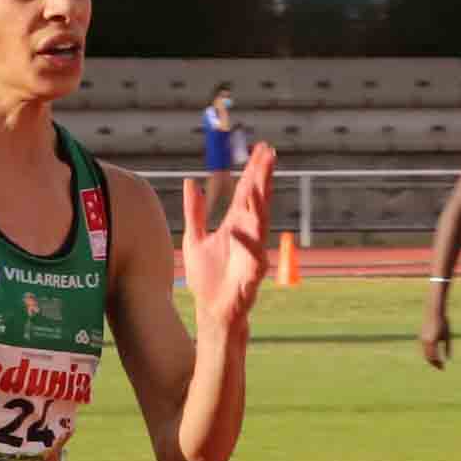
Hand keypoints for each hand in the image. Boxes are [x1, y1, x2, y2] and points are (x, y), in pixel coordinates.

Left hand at [188, 143, 276, 329]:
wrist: (214, 311)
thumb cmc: (207, 278)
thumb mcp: (194, 238)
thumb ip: (194, 212)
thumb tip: (192, 182)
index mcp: (236, 225)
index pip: (246, 192)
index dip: (252, 170)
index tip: (260, 149)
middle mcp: (248, 235)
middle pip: (257, 201)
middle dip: (262, 178)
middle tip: (268, 154)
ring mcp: (252, 253)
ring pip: (259, 224)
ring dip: (259, 205)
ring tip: (258, 185)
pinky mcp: (252, 275)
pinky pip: (252, 257)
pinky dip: (246, 244)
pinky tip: (238, 230)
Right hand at [419, 313, 450, 369]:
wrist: (434, 313)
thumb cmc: (443, 324)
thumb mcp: (447, 336)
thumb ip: (447, 348)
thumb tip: (448, 359)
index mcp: (433, 341)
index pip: (434, 357)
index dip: (438, 363)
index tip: (443, 368)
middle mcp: (426, 341)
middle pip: (428, 357)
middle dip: (434, 363)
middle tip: (441, 368)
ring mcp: (422, 339)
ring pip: (425, 353)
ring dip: (431, 359)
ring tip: (438, 363)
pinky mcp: (422, 337)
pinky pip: (424, 349)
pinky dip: (428, 354)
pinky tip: (434, 356)